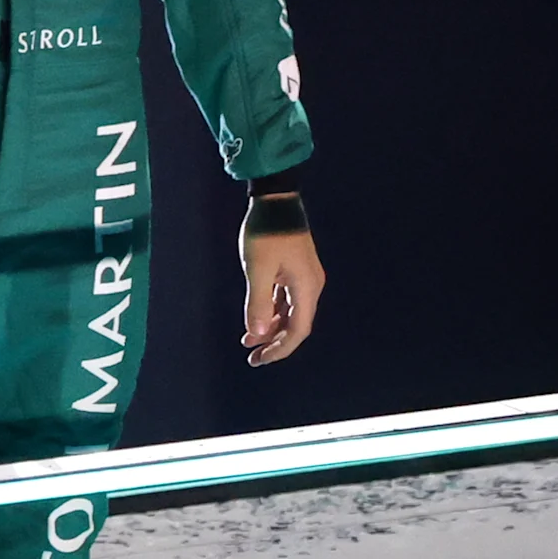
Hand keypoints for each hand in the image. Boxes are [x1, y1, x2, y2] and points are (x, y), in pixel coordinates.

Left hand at [241, 222, 324, 366]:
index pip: (298, 330)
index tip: (259, 359)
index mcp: (306, 288)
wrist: (275, 199)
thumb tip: (256, 334)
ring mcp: (303, 278)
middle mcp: (310, 286)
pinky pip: (284, 300)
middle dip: (274, 343)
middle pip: (295, 325)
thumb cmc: (266, 232)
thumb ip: (257, 302)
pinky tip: (255, 320)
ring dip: (270, 328)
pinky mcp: (294, 271)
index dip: (280, 349)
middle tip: (252, 357)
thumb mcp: (257, 268)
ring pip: (289, 313)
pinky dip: (270, 311)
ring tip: (247, 342)